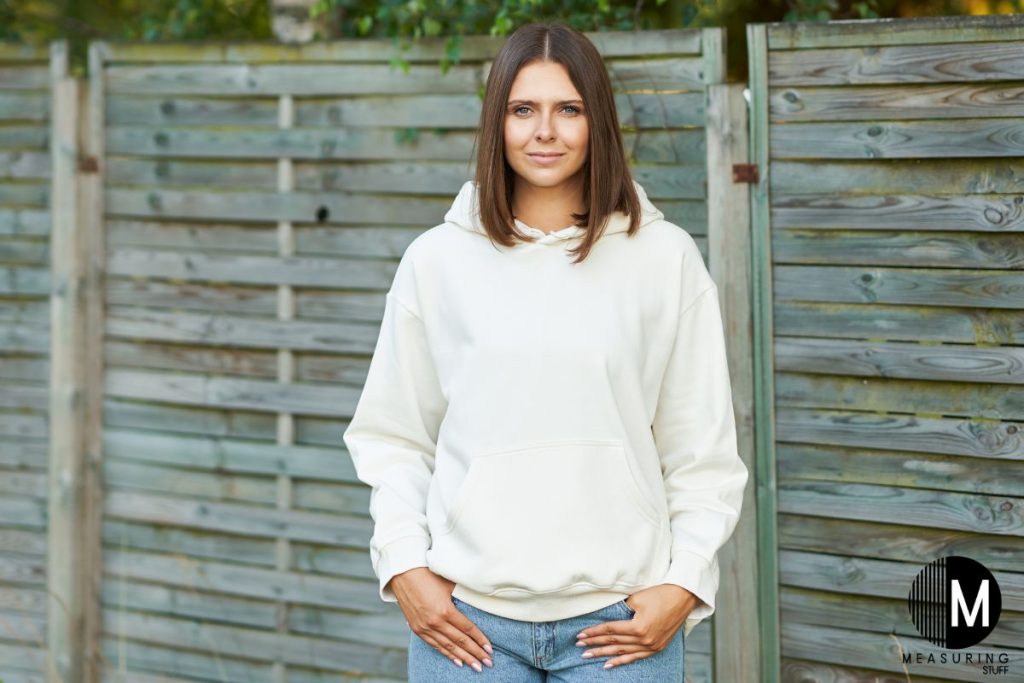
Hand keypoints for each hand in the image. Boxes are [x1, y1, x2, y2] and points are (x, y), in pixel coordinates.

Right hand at [389, 568, 494, 671]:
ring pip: (448, 647)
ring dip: (463, 658)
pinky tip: (457, 661)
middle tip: (487, 663)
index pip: (467, 629)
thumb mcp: (449, 584)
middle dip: (475, 653)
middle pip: (460, 641)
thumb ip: (462, 596)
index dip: (480, 640)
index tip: (489, 649)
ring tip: (475, 666)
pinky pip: (435, 645)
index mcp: (445, 610)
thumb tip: (478, 602)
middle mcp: (435, 622)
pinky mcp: (417, 629)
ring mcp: (425, 627)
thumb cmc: (428, 574)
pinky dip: (447, 654)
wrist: (403, 574)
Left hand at [575, 584, 701, 669]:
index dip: (594, 633)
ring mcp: (652, 646)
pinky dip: (622, 661)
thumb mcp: (636, 599)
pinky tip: (609, 664)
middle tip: (580, 646)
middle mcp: (645, 640)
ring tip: (589, 656)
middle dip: (595, 644)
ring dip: (605, 654)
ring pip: (623, 652)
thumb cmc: (660, 593)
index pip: (610, 631)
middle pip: (614, 643)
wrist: (683, 597)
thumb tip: (608, 616)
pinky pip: (636, 657)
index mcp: (638, 627)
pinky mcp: (657, 647)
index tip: (580, 635)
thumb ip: (621, 610)